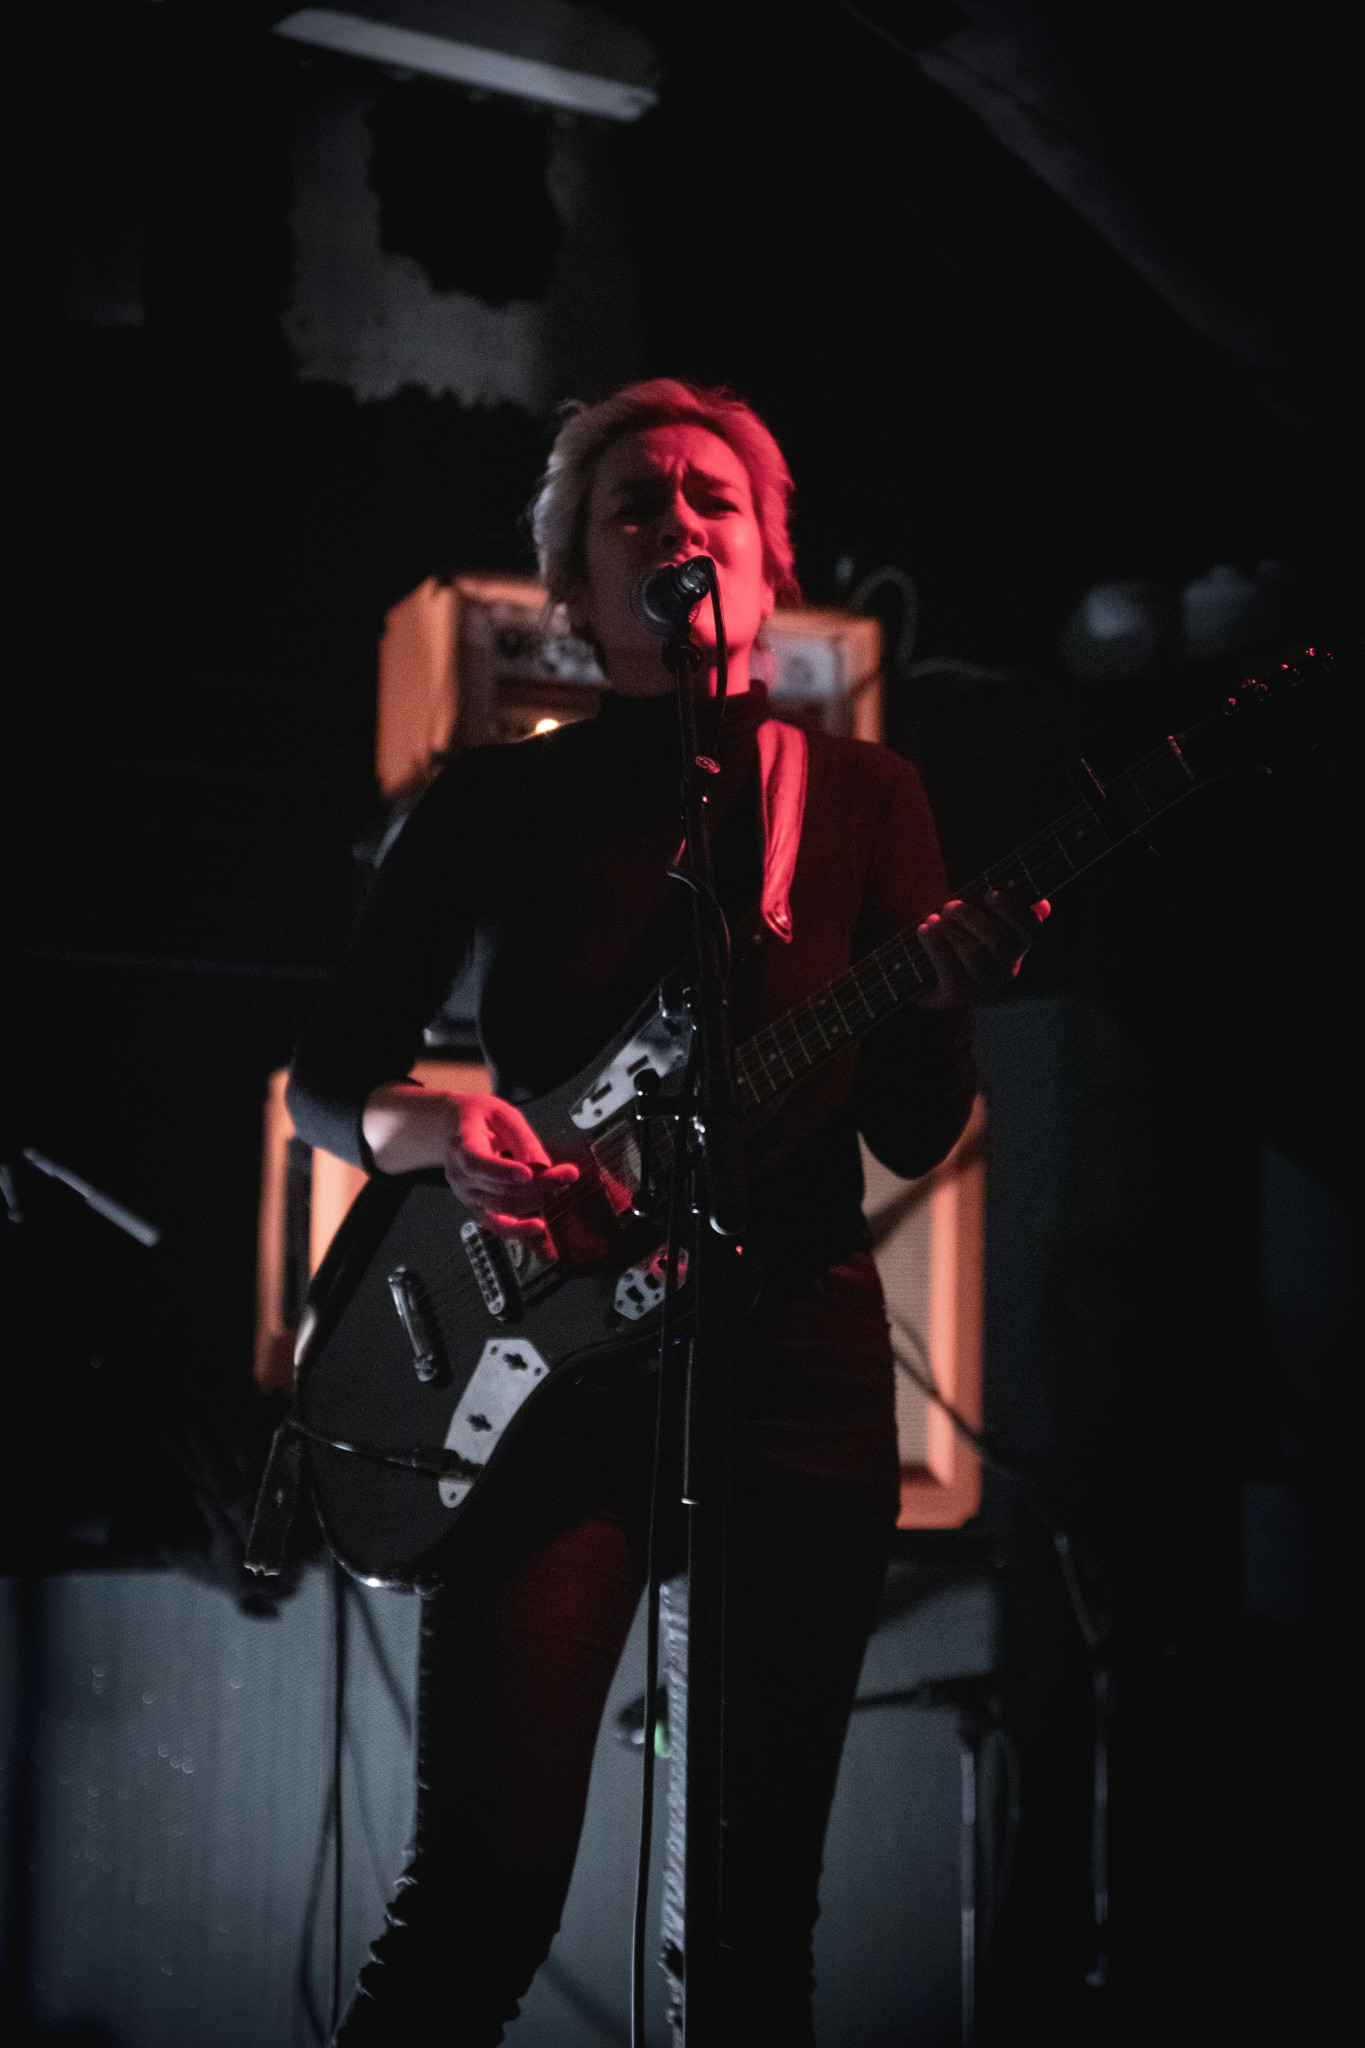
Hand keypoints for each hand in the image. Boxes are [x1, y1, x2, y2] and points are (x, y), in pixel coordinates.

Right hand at [361, 1086, 578, 1237]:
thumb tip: (541, 1164)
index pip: (478, 1164)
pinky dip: (517, 1230)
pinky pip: (496, 1225)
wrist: (450, 1130)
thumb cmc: (477, 1118)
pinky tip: (538, 1226)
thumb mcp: (500, 1112)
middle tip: (569, 1173)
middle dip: (539, 1184)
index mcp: (461, 1147)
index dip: (503, 1171)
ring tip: (562, 1185)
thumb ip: (521, 1137)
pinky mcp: (476, 1207)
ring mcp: (467, 1195)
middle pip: (500, 1188)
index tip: (529, 1173)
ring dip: (537, 1199)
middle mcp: (460, 1177)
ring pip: (504, 1207)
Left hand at [914, 891, 1049, 1009]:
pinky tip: (924, 930)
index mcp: (1017, 946)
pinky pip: (951, 970)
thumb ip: (1007, 910)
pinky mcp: (959, 995)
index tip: (989, 894)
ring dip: (952, 931)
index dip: (1014, 912)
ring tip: (934, 919)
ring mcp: (984, 984)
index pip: (1033, 932)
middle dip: (971, 917)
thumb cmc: (958, 938)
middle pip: (999, 940)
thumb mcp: (981, 921)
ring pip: (975, 955)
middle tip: (949, 907)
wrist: (926, 974)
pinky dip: (936, 945)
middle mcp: (1007, 968)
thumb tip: (1044, 905)